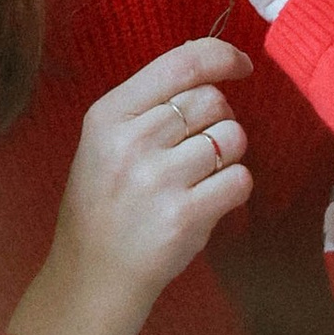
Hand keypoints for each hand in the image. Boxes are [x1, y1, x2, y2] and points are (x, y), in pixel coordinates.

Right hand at [8, 38, 252, 334]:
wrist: (92, 276)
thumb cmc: (104, 206)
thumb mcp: (105, 143)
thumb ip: (149, 107)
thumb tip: (213, 70)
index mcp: (108, 115)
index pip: (181, 64)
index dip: (222, 57)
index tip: (241, 66)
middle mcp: (132, 140)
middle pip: (212, 101)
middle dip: (218, 121)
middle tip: (195, 152)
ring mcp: (159, 178)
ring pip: (232, 138)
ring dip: (227, 157)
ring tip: (196, 180)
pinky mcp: (185, 214)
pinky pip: (240, 179)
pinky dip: (233, 190)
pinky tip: (206, 203)